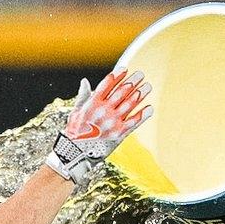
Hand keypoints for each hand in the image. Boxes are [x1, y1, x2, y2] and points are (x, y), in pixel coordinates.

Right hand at [44, 68, 150, 185]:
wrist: (76, 153)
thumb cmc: (75, 132)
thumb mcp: (76, 112)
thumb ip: (83, 96)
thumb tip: (84, 81)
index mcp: (92, 103)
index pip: (107, 84)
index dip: (117, 75)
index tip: (125, 69)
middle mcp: (103, 111)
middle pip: (122, 92)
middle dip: (133, 81)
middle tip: (140, 75)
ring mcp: (112, 122)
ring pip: (130, 104)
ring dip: (141, 94)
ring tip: (147, 87)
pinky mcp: (119, 134)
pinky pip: (134, 122)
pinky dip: (143, 114)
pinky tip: (149, 108)